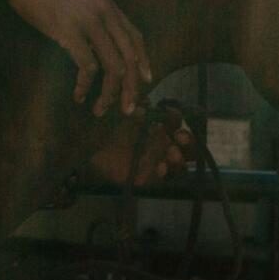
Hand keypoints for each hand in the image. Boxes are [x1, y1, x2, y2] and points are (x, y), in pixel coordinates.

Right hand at [0, 0, 151, 114]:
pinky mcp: (70, 33)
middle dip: (132, 88)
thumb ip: (94, 13)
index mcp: (108, 5)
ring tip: (100, 110)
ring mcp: (89, 23)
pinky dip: (85, 86)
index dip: (143, 62)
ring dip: (110, 94)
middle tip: (128, 109)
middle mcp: (105, 14)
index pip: (135, 38)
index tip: (144, 81)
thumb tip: (98, 37)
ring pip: (113, 68)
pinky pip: (87, 67)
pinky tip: (78, 95)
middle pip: (129, 58)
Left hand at [76, 105, 197, 186]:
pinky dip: (163, 173)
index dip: (175, 117)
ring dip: (179, 158)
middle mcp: (162, 146)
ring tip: (171, 153)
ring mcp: (157, 163)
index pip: (175, 122)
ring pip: (179, 164)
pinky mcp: (148, 178)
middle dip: (187, 141)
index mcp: (158, 128)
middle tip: (179, 137)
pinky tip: (160, 167)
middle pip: (187, 146)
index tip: (168, 113)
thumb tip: (145, 100)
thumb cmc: (108, 130)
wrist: (91, 151)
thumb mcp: (119, 116)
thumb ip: (133, 108)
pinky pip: (162, 179)